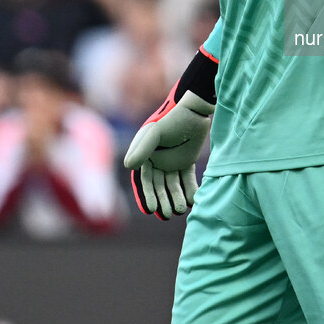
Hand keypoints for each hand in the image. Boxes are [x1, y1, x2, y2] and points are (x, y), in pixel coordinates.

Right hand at [124, 88, 214, 219]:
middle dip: (162, 200)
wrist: (195, 109)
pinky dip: (188, 190)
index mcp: (143, 153)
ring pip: (172, 184)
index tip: (151, 210)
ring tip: (179, 210)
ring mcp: (171, 161)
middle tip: (167, 214)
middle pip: (158, 185)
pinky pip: (186, 179)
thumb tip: (128, 166)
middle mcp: (155, 159)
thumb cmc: (172, 118)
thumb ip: (142, 148)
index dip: (146, 195)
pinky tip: (192, 201)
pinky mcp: (186, 160)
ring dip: (175, 197)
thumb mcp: (156, 132)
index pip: (143, 179)